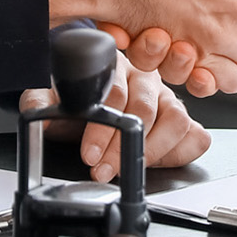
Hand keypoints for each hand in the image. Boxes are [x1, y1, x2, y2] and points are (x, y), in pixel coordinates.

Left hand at [20, 52, 211, 180]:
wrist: (88, 97)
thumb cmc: (76, 98)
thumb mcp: (52, 96)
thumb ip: (40, 102)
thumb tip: (39, 117)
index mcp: (116, 65)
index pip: (116, 94)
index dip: (103, 128)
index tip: (89, 154)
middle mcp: (146, 78)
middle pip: (146, 110)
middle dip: (123, 147)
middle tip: (103, 169)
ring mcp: (168, 99)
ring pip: (177, 121)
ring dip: (152, 153)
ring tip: (129, 170)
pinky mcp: (182, 120)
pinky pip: (196, 136)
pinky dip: (182, 153)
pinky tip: (158, 164)